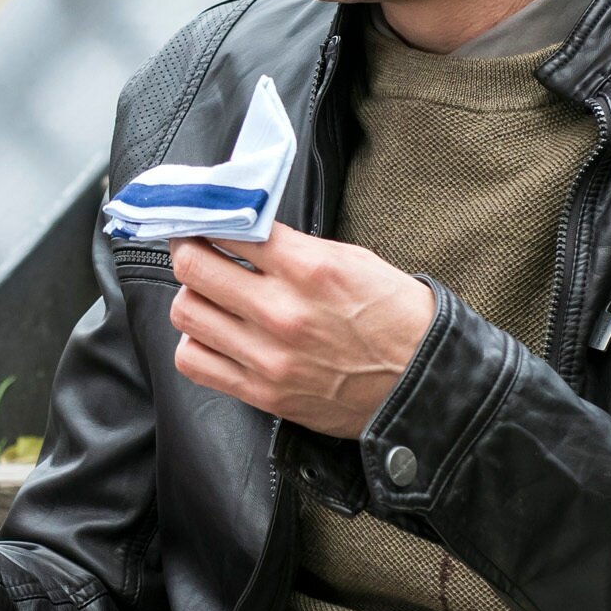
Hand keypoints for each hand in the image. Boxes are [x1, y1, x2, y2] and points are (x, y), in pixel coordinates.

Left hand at [168, 226, 434, 436]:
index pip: (229, 229)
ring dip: (192, 296)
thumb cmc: (396, 318)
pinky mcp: (262, 393)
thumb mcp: (353, 260)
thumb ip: (293, 246)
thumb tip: (243, 231)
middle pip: (193, 267)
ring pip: (186, 312)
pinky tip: (213, 333)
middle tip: (192, 247)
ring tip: (208, 294)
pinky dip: (195, 343)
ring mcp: (268, 356)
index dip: (207, 218)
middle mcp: (282, 312)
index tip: (200, 217)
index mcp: (310, 269)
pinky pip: (194, 361)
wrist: (424, 386)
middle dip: (187, 250)